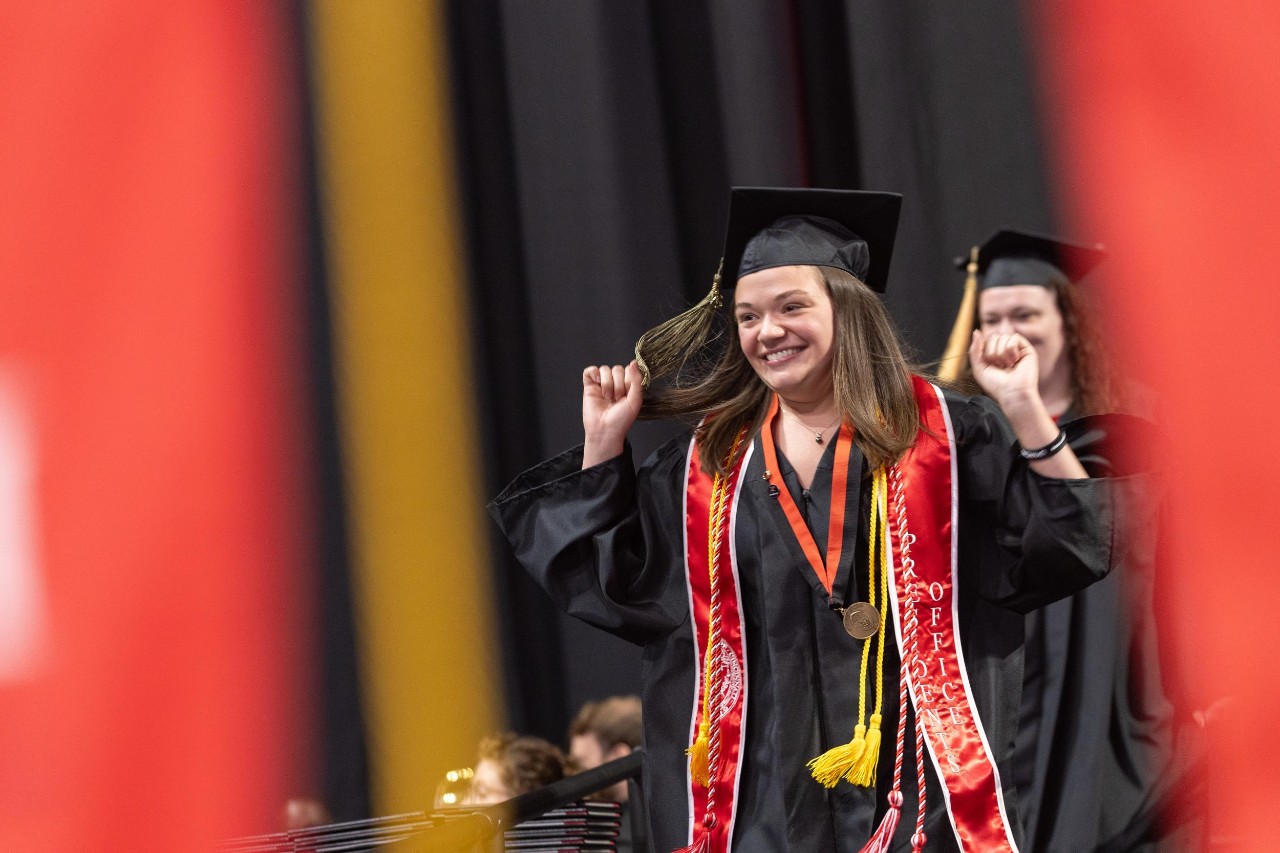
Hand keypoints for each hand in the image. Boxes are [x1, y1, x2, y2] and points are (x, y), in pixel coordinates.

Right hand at [582, 361, 642, 467]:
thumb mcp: (635, 400)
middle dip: (618, 384)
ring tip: (607, 397)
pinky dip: (593, 374)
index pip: (629, 370)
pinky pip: (590, 370)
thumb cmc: (621, 420)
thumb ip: (636, 380)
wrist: (605, 431)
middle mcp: (615, 383)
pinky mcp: (589, 386)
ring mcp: (601, 384)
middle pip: (617, 369)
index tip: (627, 394)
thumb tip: (634, 362)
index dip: (628, 380)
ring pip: (604, 369)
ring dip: (607, 383)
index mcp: (627, 386)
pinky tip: (597, 384)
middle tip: (616, 399)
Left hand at [970, 330, 1087, 478]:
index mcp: (994, 353)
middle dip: (991, 352)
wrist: (1012, 393)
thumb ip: (975, 349)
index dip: (983, 350)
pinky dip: (1010, 350)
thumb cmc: (996, 384)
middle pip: (993, 336)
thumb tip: (977, 331)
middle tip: (999, 366)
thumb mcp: (979, 367)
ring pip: (1003, 336)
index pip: (985, 340)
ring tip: (1007, 366)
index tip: (988, 364)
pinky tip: (1014, 361)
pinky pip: (1013, 337)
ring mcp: (1016, 348)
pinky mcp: (1026, 349)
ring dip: (1001, 353)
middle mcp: (1005, 350)